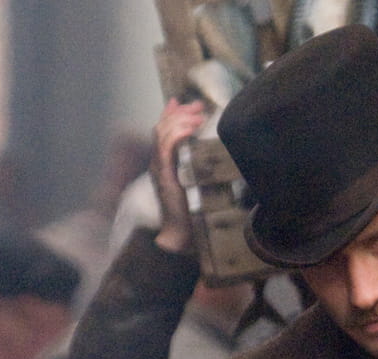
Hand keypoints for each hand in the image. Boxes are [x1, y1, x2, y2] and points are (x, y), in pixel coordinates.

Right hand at [151, 98, 205, 254]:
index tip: (193, 104)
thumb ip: (205, 170)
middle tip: (199, 105)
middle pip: (162, 127)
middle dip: (181, 112)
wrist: (182, 235)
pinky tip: (191, 128)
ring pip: (162, 133)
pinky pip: (165, 148)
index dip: (175, 114)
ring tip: (198, 114)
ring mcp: (159, 169)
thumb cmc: (194, 213)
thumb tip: (219, 156)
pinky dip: (177, 134)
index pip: (164, 131)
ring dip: (180, 119)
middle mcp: (158, 163)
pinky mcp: (164, 176)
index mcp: (165, 164)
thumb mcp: (201, 185)